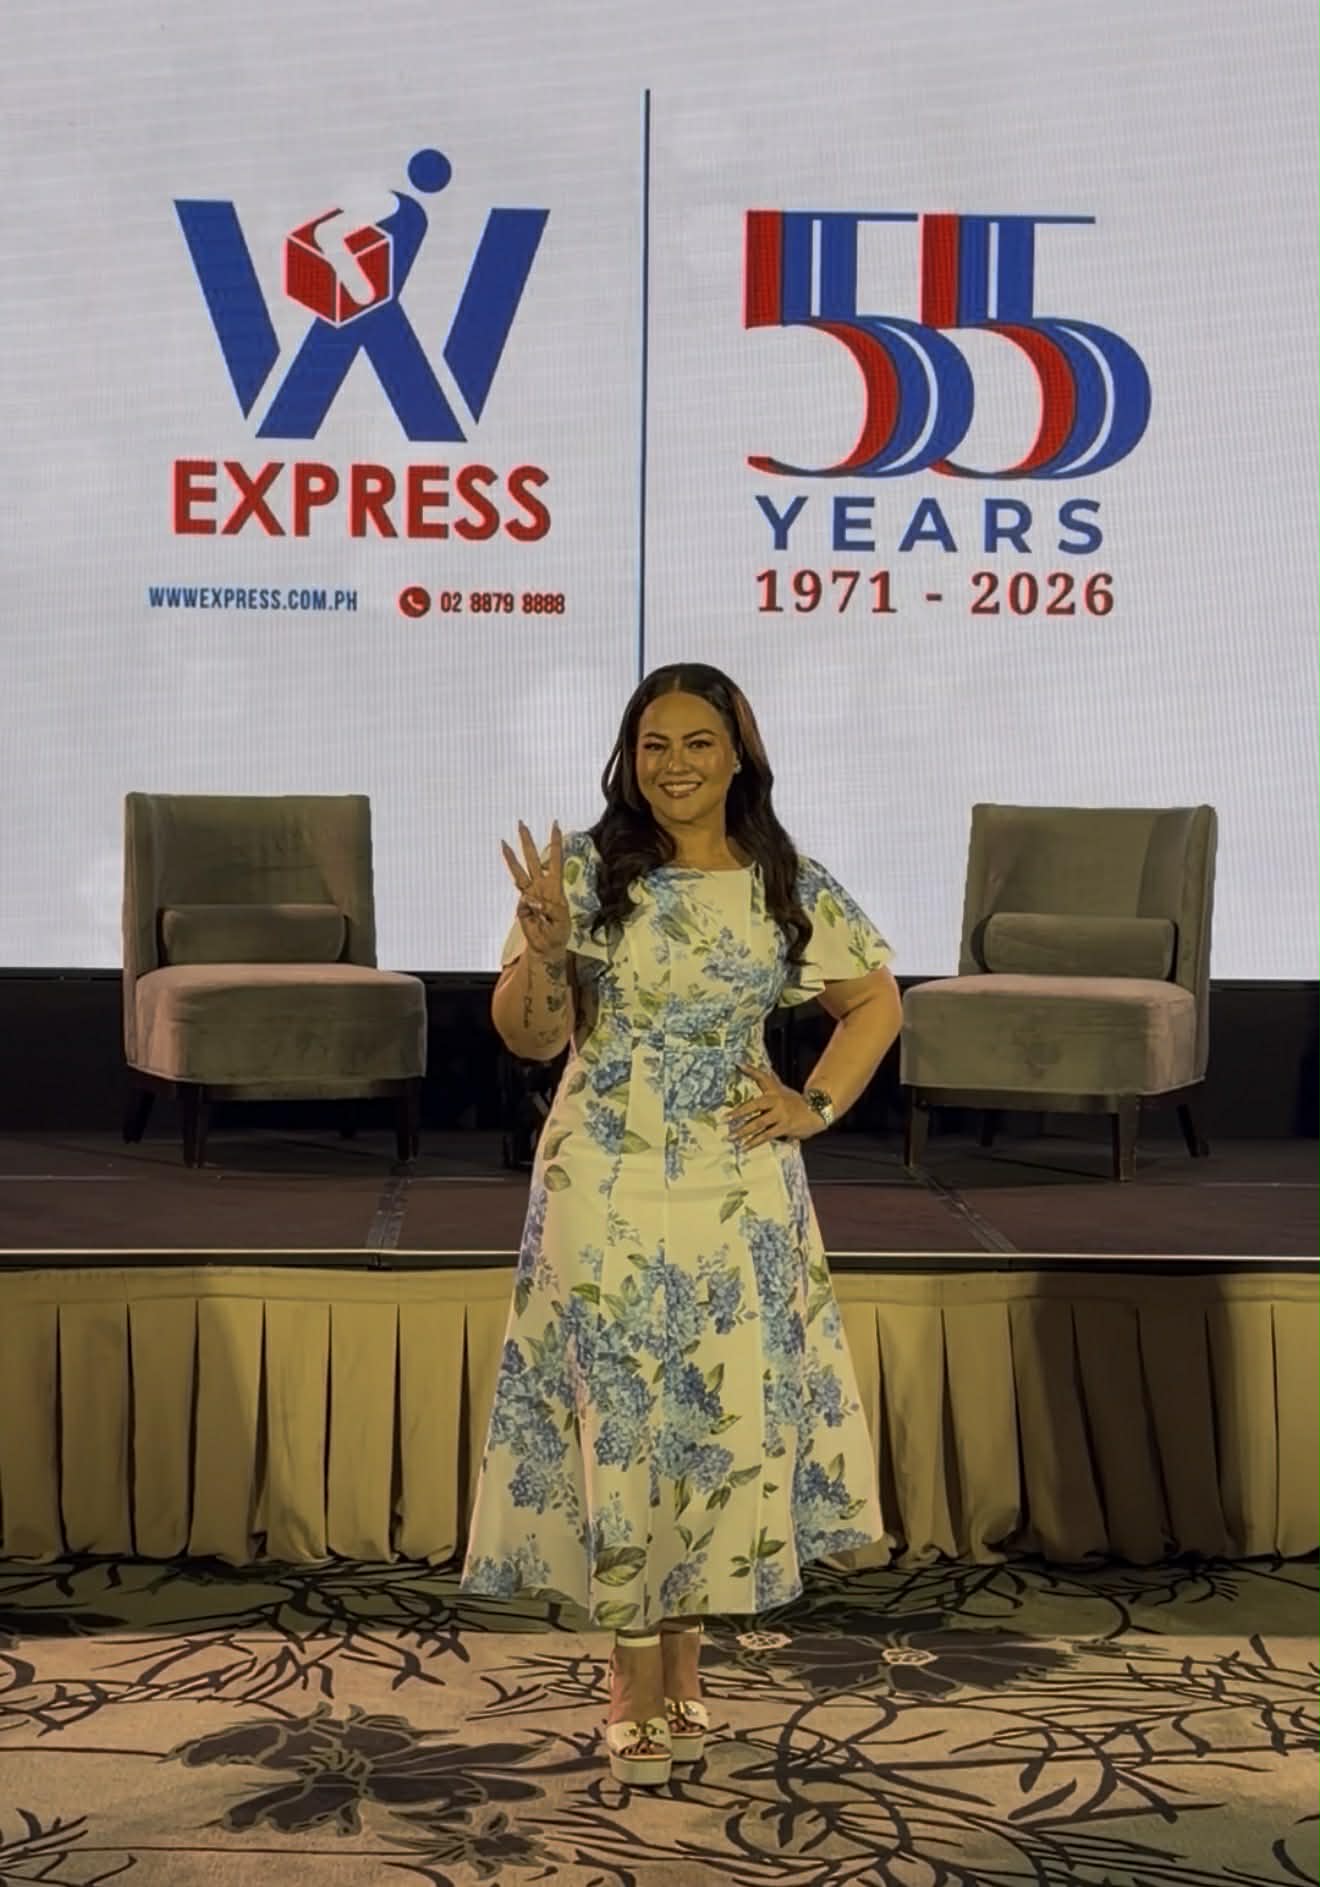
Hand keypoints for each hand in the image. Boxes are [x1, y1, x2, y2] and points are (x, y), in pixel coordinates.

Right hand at [501, 820, 570, 956]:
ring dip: (511, 857)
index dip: (556, 842)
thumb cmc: (559, 931)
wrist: (548, 946)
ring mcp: (529, 895)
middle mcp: (541, 886)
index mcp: (555, 886)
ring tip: (504, 842)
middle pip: (533, 859)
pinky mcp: (521, 906)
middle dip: (527, 841)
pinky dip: (528, 910)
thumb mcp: (561, 919)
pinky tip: (535, 918)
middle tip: (521, 824)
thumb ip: (548, 908)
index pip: (556, 859)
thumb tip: (530, 899)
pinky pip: (522, 903)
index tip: (555, 824)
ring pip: (519, 872)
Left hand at [727, 1063, 825, 1149]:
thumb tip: (762, 1068)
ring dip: (744, 1131)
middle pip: (755, 1105)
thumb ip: (771, 1081)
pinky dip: (755, 1141)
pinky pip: (767, 1135)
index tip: (738, 1064)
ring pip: (759, 1123)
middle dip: (740, 1112)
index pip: (762, 1077)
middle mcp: (776, 1100)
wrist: (815, 1112)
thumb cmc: (795, 1102)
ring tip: (731, 1137)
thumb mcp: (783, 1090)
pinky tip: (744, 1146)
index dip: (751, 1070)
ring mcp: (780, 1114)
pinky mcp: (784, 1127)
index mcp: (775, 1090)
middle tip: (725, 1118)